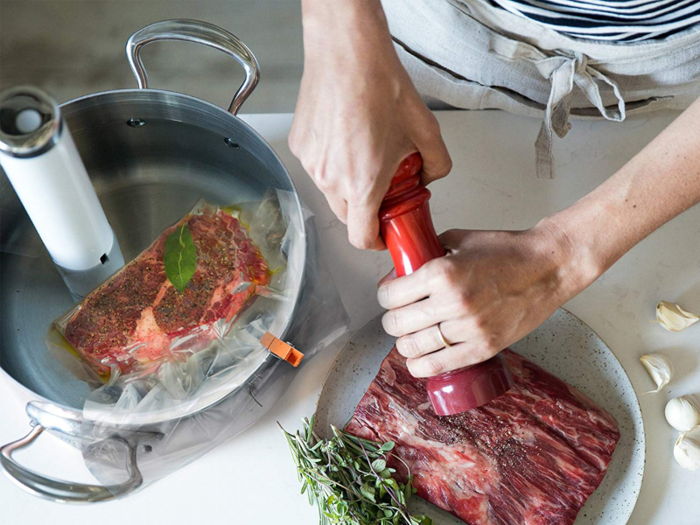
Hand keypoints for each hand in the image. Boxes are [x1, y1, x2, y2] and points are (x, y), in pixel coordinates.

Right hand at [289, 0, 451, 249]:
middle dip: (366, 211)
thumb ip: (436, 165)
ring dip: (348, 184)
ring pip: (330, 190)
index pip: (361, 237)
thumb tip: (429, 178)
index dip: (375, 242)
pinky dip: (333, 162)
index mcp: (362, 183)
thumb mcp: (426, 130)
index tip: (383, 234)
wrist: (346, 51)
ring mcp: (311, 163)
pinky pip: (317, 167)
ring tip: (365, 151)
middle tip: (382, 188)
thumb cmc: (380, 85)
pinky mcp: (299, 146)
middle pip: (346, 216)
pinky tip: (346, 135)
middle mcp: (331, 178)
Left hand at [377, 223, 586, 376]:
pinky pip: (439, 365)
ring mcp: (469, 329)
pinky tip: (418, 359)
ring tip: (411, 335)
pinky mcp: (484, 347)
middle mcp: (452, 303)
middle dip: (392, 319)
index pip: (390, 296)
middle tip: (399, 314)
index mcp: (441, 274)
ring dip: (404, 343)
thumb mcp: (457, 240)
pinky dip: (421, 365)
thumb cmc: (505, 250)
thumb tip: (397, 274)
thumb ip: (424, 254)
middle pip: (397, 324)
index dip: (384, 296)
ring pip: (413, 347)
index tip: (389, 295)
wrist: (547, 267)